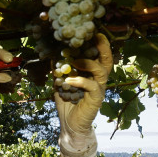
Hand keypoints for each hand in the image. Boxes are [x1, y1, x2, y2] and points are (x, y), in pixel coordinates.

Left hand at [56, 33, 112, 156]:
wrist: (69, 124)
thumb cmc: (67, 103)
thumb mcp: (60, 84)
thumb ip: (58, 71)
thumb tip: (51, 55)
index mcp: (92, 74)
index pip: (98, 56)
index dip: (97, 44)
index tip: (91, 31)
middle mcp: (99, 80)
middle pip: (107, 60)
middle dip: (103, 47)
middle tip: (95, 36)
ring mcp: (99, 89)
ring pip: (101, 71)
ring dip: (88, 63)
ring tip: (75, 61)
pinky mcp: (96, 99)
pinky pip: (91, 86)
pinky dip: (80, 81)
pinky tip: (68, 80)